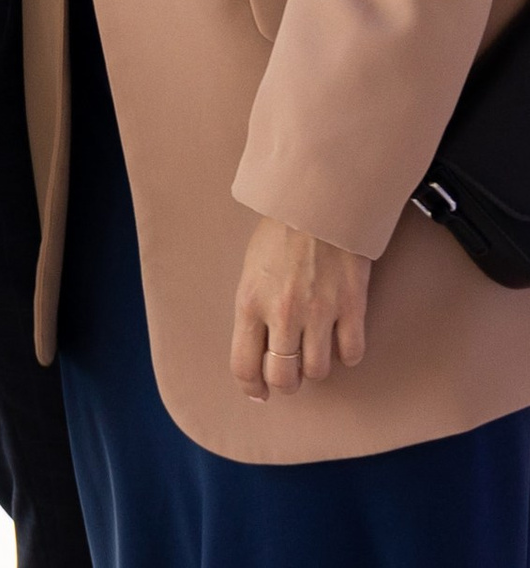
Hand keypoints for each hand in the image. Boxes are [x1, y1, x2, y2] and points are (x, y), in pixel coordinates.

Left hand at [230, 217, 370, 401]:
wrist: (316, 204)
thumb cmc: (278, 233)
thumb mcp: (250, 270)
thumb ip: (254, 309)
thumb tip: (259, 349)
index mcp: (249, 302)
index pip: (244, 364)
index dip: (252, 386)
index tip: (258, 392)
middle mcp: (282, 314)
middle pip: (284, 378)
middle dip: (285, 383)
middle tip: (288, 375)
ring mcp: (319, 314)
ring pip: (318, 371)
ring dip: (314, 367)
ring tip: (312, 350)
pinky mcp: (351, 309)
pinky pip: (351, 355)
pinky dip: (346, 353)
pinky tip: (340, 339)